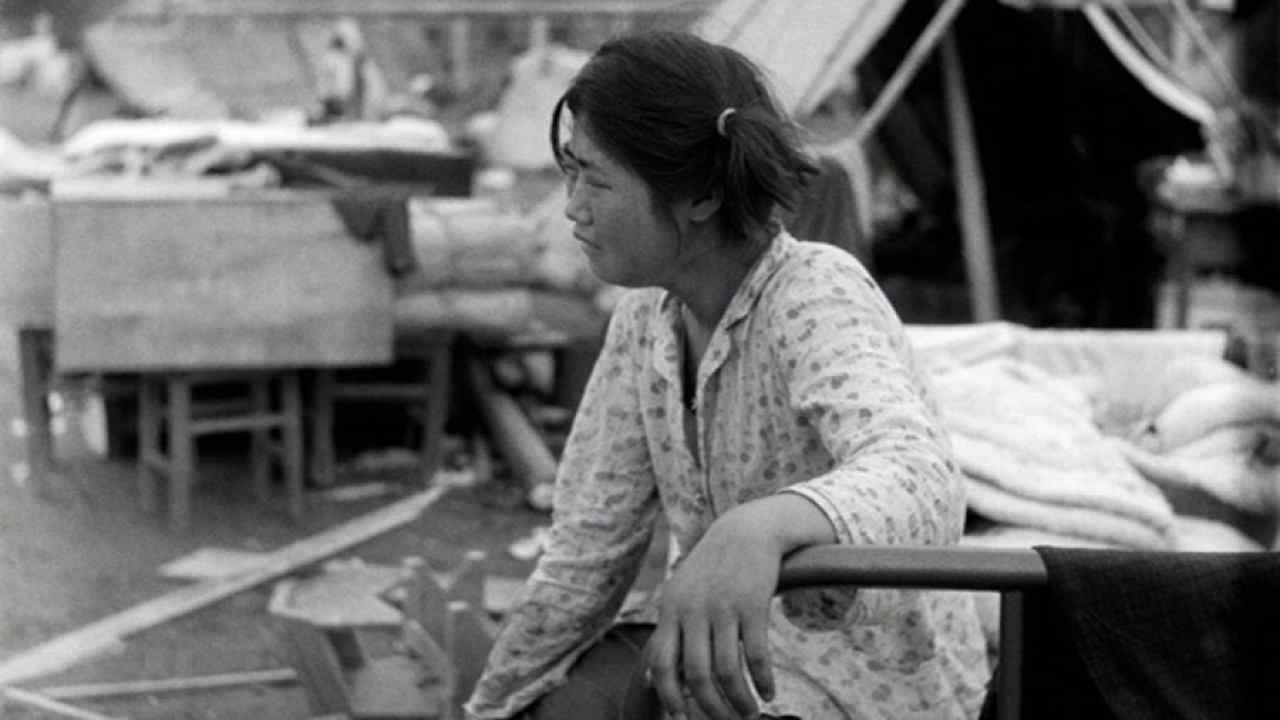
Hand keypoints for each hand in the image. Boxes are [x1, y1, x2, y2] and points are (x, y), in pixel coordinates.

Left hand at [644, 506, 779, 719]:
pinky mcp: (753, 603)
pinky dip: (763, 679)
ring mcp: (723, 606)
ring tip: (750, 712)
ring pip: (728, 670)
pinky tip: (769, 692)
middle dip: (712, 708)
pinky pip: (757, 654)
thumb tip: (647, 678)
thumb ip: (667, 636)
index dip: (670, 697)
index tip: (683, 719)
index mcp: (671, 610)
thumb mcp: (679, 596)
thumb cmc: (711, 571)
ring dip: (740, 700)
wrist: (746, 531)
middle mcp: (693, 610)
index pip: (662, 663)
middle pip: (697, 675)